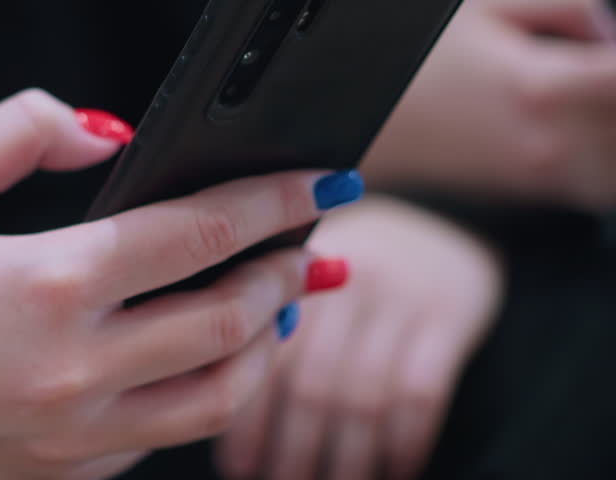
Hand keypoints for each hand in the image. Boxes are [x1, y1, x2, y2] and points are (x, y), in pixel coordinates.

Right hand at [0, 90, 356, 479]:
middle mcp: (74, 369)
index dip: (274, 200)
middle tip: (314, 241)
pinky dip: (206, 391)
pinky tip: (205, 357)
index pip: (196, 231)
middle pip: (231, 318)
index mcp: (46, 285)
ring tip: (280, 304)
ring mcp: (74, 435)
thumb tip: (111, 134)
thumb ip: (23, 130)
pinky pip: (166, 436)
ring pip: (220, 395)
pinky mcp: (63, 474)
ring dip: (267, 343)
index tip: (323, 179)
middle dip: (289, 270)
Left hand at [216, 196, 504, 479]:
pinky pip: (420, 392)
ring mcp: (398, 298)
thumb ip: (263, 315)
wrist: (441, 211)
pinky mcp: (449, 315)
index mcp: (293, 270)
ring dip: (344, 458)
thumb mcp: (304, 270)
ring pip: (361, 397)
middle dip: (291, 451)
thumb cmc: (349, 258)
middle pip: (310, 385)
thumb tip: (216, 393)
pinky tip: (393, 470)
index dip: (248, 421)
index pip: (262, 356)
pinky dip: (404, 441)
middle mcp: (343, 280)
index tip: (236, 468)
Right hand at [363, 0, 615, 209]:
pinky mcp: (534, 191)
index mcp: (539, 84)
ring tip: (593, 94)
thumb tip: (611, 30)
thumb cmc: (414, 60)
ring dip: (615, 127)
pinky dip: (610, 159)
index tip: (614, 46)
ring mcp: (542, 174)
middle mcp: (548, 140)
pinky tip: (593, 128)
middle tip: (599, 69)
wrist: (367, 128)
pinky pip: (606, 188)